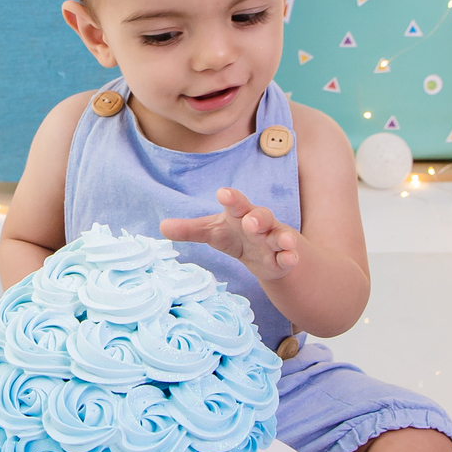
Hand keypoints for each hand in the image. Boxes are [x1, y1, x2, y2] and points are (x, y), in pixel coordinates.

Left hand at [160, 187, 299, 282]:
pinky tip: (290, 258)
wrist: (264, 253)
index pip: (235, 204)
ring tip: (284, 241)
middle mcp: (258, 223)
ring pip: (279, 235)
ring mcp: (273, 240)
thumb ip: (190, 230)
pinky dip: (290, 257)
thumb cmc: (235, 235)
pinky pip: (289, 256)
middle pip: (260, 216)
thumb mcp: (212, 232)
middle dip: (257, 218)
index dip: (231, 199)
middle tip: (250, 221)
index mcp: (239, 214)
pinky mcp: (283, 258)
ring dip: (281, 238)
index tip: (224, 193)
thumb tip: (161, 227)